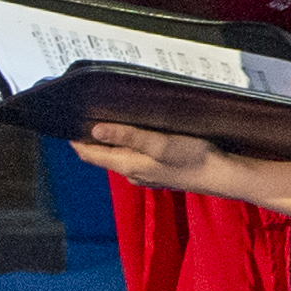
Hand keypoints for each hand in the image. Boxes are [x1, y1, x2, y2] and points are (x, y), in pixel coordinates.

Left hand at [74, 122, 227, 191]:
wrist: (224, 176)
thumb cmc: (194, 158)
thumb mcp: (159, 143)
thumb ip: (127, 136)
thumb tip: (95, 131)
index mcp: (128, 166)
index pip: (90, 155)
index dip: (76, 140)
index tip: (66, 122)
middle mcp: (132, 173)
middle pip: (102, 155)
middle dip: (92, 137)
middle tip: (85, 114)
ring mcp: (146, 174)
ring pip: (119, 156)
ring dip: (111, 140)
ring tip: (107, 118)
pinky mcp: (159, 171)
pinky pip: (136, 157)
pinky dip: (129, 144)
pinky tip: (137, 132)